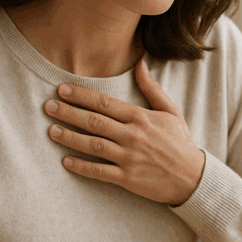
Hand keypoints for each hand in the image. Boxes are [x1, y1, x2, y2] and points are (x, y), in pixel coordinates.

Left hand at [44, 59, 205, 205]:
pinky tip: (66, 161)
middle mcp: (133, 136)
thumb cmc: (180, 142)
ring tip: (52, 131)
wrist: (193, 177)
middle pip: (94, 121)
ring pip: (93, 145)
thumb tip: (140, 63)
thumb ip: (152, 88)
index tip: (62, 89)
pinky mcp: (128, 178)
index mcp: (141, 118)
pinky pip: (100, 171)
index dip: (82, 96)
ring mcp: (129, 157)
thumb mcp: (171, 111)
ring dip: (70, 138)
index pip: (105, 103)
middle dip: (69, 113)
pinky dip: (82, 167)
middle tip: (48, 106)